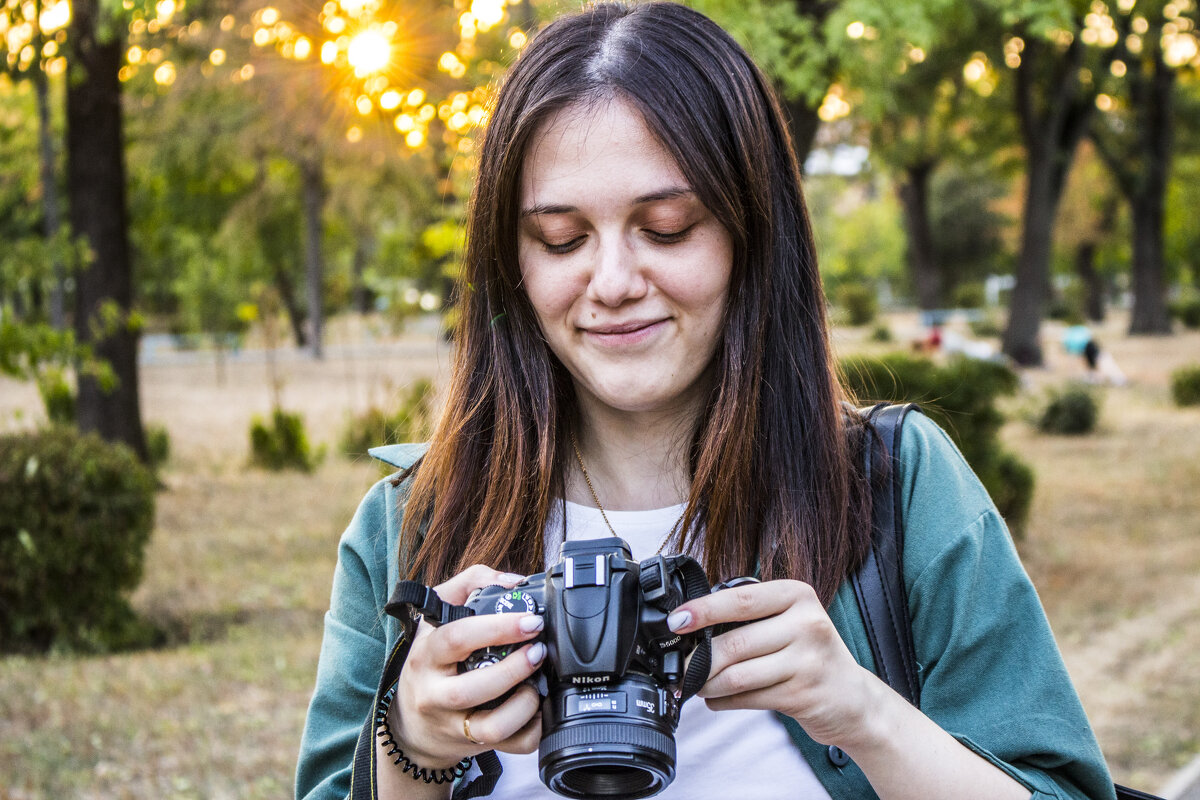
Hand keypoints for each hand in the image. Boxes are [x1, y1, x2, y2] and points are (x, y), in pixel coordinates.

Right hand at [391, 564, 547, 767]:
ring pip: (491, 727)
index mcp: (426, 656)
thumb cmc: (431, 662)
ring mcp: (453, 725)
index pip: (457, 638)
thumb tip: (513, 581)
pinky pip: (509, 746)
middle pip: (473, 688)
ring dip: (524, 705)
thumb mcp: (436, 617)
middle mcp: (435, 694)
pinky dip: (532, 731)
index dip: (498, 628)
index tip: (530, 620)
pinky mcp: (473, 747)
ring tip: (538, 684)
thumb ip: (470, 584)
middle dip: (514, 669)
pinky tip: (539, 710)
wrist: (413, 725)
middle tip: (539, 650)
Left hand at [668, 578, 875, 747]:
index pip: (740, 600)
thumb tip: (693, 624)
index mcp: (797, 595)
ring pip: (738, 675)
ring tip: (697, 684)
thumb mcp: (790, 620)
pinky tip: (717, 699)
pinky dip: (723, 701)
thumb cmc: (810, 654)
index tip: (676, 621)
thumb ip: (751, 616)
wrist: (854, 699)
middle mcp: (806, 624)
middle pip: (734, 642)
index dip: (702, 611)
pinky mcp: (803, 695)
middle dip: (698, 659)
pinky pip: (748, 698)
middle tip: (681, 666)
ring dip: (708, 683)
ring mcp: (807, 661)